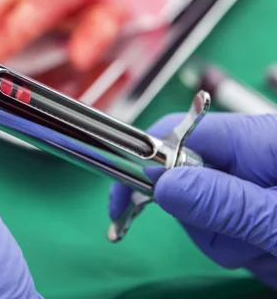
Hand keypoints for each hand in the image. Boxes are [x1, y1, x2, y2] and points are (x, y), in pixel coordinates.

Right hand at [109, 113, 276, 288]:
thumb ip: (223, 202)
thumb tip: (159, 185)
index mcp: (255, 138)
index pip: (179, 132)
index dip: (146, 161)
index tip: (123, 199)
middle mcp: (248, 156)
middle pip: (185, 182)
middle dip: (206, 224)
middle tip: (248, 243)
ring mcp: (251, 183)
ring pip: (201, 213)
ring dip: (227, 242)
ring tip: (267, 252)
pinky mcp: (253, 208)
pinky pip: (221, 228)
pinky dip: (239, 247)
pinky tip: (268, 253)